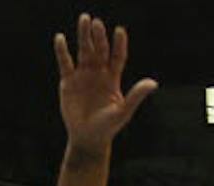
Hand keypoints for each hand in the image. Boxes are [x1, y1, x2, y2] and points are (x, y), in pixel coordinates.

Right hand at [54, 14, 156, 151]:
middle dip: (98, 36)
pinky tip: (60, 38)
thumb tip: (153, 83)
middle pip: (99, 49)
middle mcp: (98, 73)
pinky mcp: (68, 82)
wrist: (87, 139)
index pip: (117, 56)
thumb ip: (136, 95)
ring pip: (84, 51)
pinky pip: (65, 63)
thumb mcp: (124, 111)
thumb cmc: (108, 127)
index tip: (119, 31)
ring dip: (83, 36)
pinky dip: (62, 51)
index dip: (118, 44)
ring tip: (84, 19)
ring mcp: (83, 76)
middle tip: (96, 22)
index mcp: (113, 78)